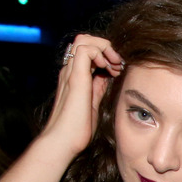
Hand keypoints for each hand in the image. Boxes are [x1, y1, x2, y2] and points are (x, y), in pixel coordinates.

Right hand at [42, 34, 124, 157]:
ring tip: (114, 66)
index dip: (106, 54)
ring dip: (104, 48)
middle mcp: (71, 71)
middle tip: (118, 64)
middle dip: (106, 47)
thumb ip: (98, 88)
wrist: (63, 142)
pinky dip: (100, 53)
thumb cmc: (77, 129)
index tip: (118, 70)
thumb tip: (107, 77)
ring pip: (84, 39)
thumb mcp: (93, 103)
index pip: (89, 51)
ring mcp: (71, 73)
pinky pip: (85, 49)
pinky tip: (108, 69)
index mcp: (75, 77)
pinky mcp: (75, 78)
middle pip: (85, 40)